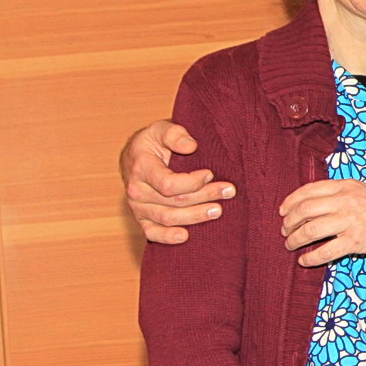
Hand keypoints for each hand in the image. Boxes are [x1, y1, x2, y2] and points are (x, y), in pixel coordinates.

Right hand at [122, 120, 234, 243]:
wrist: (136, 155)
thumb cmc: (154, 141)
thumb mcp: (162, 128)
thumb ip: (176, 134)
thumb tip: (191, 146)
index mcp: (141, 168)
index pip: (168, 184)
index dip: (193, 183)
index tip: (210, 174)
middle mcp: (137, 190)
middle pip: (174, 202)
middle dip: (205, 197)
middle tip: (229, 191)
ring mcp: (138, 207)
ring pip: (168, 218)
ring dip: (195, 216)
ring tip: (218, 210)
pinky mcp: (142, 218)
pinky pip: (152, 233)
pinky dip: (168, 237)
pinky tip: (186, 236)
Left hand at [279, 179, 365, 266]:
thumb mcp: (360, 190)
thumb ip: (337, 193)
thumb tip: (308, 203)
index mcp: (345, 187)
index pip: (308, 191)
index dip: (290, 202)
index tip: (282, 211)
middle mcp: (346, 202)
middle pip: (305, 211)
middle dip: (289, 223)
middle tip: (285, 230)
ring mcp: (350, 221)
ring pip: (311, 231)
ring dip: (295, 240)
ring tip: (290, 245)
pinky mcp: (356, 241)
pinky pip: (326, 251)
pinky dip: (311, 258)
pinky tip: (305, 260)